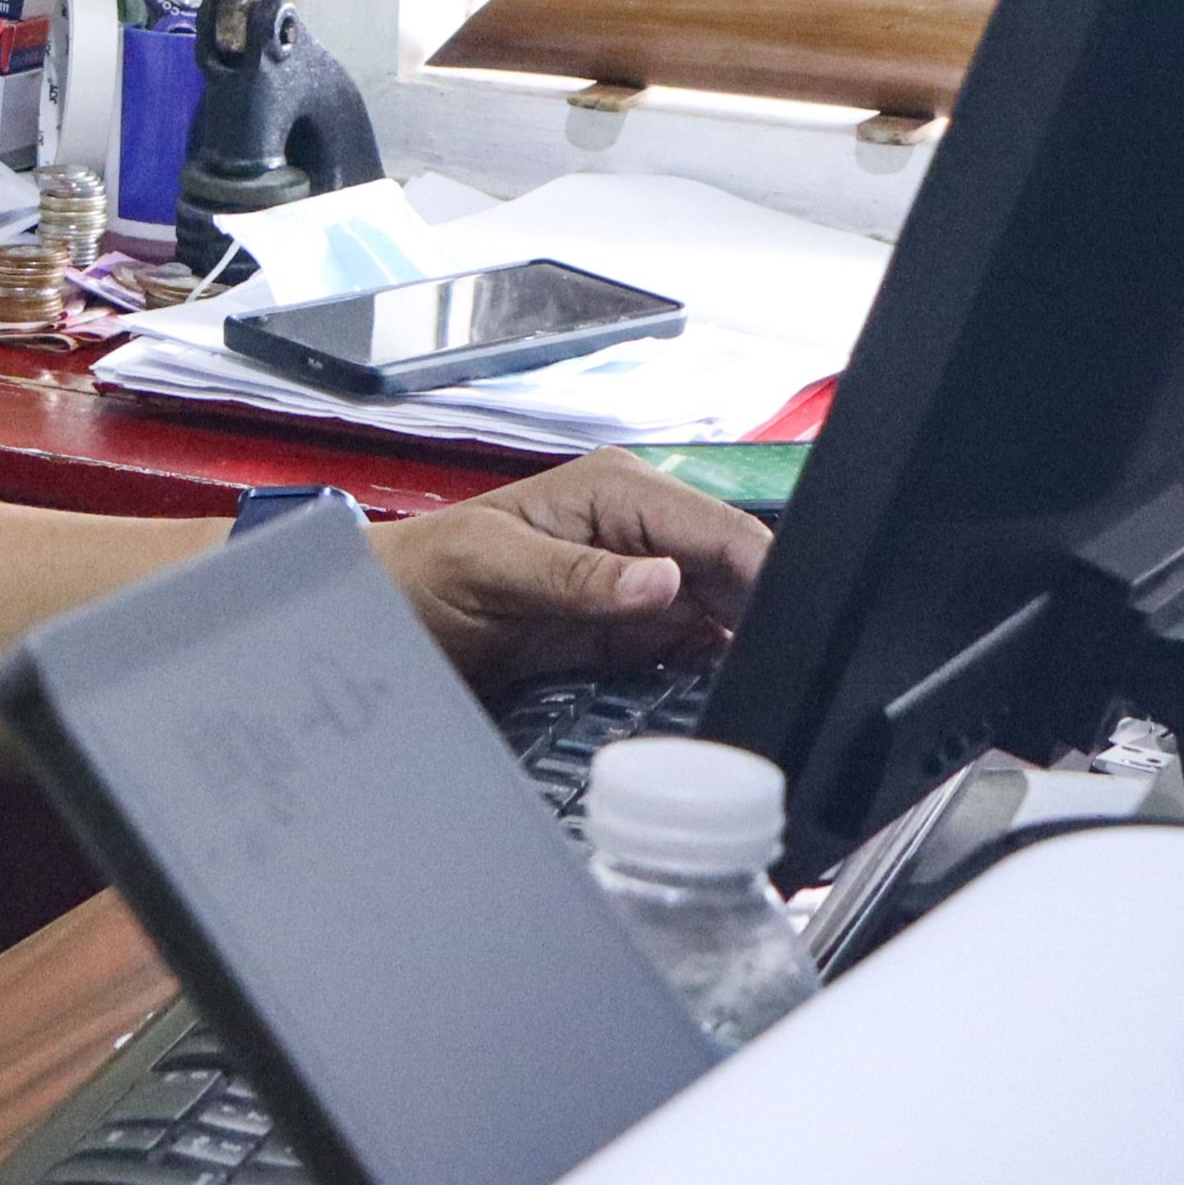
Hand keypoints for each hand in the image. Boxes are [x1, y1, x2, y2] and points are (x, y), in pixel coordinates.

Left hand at [367, 449, 769, 686]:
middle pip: (739, 570)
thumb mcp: (492, 567)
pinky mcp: (633, 626)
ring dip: (746, 645)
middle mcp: (644, 526)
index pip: (722, 528)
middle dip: (765, 614)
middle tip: (785, 672)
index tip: (796, 628)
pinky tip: (727, 695)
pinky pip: (696, 645)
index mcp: (621, 489)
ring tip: (765, 688)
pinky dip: (714, 668)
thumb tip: (663, 584)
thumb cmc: (425, 572)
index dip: (767, 575)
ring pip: (728, 610)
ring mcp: (642, 578)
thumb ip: (578, 576)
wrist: (387, 613)